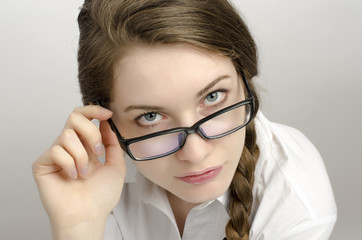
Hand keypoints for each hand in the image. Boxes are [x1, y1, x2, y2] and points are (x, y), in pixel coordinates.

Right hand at [32, 105, 125, 238]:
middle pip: (74, 117)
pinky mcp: (43, 164)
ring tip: (84, 174)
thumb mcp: (116, 166)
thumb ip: (112, 143)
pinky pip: (56, 151)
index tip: (107, 114)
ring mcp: (56, 154)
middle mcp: (71, 146)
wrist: (89, 215)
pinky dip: (69, 164)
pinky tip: (72, 177)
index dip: (94, 110)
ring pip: (67, 135)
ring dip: (82, 156)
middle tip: (98, 152)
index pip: (84, 117)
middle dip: (91, 132)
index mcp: (86, 145)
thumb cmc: (101, 195)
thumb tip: (107, 123)